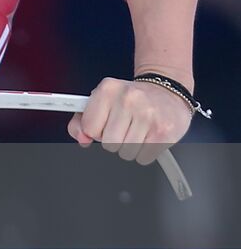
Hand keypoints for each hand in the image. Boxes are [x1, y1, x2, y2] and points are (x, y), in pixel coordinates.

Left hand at [67, 77, 191, 165]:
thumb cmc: (131, 98)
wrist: (166, 90)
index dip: (95, 131)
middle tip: (124, 127)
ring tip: (137, 130)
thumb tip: (82, 138)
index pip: (89, 127)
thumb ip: (82, 119)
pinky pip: (143, 158)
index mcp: (108, 89)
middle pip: (108, 143)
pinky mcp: (164, 132)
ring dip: (129, 147)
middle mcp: (128, 99)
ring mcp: (147, 115)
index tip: (104, 124)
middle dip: (114, 140)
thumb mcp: (102, 99)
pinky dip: (144, 152)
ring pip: (125, 153)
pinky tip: (148, 136)